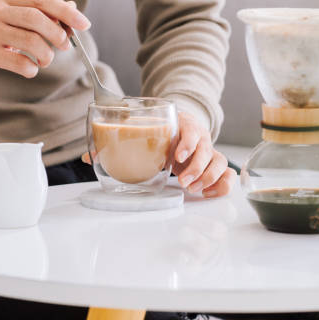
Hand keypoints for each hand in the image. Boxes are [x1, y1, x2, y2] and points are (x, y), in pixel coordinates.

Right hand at [0, 0, 90, 84]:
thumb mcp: (12, 20)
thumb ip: (40, 14)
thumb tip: (72, 9)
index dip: (66, 12)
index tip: (85, 24)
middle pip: (36, 17)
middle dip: (58, 34)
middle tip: (64, 46)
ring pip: (30, 40)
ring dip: (46, 54)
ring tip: (44, 61)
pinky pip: (17, 61)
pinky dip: (31, 69)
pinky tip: (30, 69)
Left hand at [80, 111, 235, 197]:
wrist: (182, 125)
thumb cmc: (161, 132)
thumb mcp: (144, 132)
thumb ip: (119, 144)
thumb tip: (90, 157)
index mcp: (183, 126)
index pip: (191, 131)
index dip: (187, 144)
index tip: (176, 156)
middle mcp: (201, 138)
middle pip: (208, 151)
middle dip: (196, 169)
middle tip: (182, 182)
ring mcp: (210, 152)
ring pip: (220, 163)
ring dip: (208, 178)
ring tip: (193, 190)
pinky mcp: (214, 166)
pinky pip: (228, 176)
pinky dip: (223, 185)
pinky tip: (209, 194)